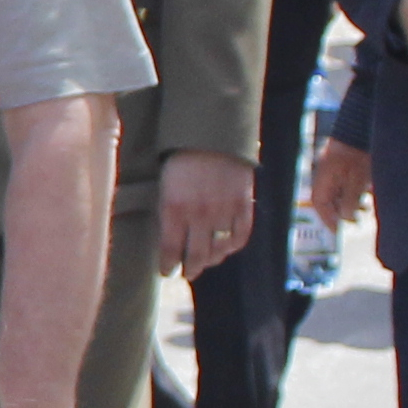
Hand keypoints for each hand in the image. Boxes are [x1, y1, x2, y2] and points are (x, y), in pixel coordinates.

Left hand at [154, 148, 259, 277]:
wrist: (212, 133)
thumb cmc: (181, 157)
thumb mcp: (165, 185)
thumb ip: (167, 212)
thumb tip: (170, 239)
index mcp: (173, 208)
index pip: (169, 249)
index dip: (168, 266)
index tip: (166, 272)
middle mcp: (199, 214)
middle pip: (195, 256)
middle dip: (190, 269)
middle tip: (187, 274)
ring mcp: (223, 211)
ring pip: (218, 249)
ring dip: (211, 259)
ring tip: (206, 261)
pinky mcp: (243, 204)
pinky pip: (240, 236)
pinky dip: (233, 246)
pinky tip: (226, 248)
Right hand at [307, 135, 372, 236]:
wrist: (359, 130)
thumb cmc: (356, 156)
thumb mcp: (355, 182)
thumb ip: (349, 202)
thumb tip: (345, 218)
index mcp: (323, 182)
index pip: (320, 206)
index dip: (328, 220)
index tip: (338, 231)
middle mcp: (324, 177)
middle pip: (329, 200)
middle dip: (342, 212)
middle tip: (355, 221)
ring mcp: (333, 170)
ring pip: (338, 192)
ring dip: (350, 202)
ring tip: (364, 208)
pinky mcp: (342, 164)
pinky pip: (345, 183)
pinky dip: (354, 191)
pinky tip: (367, 193)